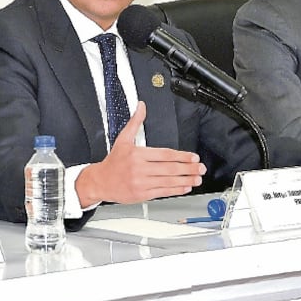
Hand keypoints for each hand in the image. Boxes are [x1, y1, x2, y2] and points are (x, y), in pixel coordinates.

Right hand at [75, 101, 205, 207]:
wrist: (100, 181)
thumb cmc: (113, 162)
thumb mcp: (122, 139)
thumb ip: (135, 122)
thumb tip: (141, 106)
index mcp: (137, 154)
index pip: (164, 155)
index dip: (181, 156)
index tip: (193, 157)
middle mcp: (140, 169)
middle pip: (169, 168)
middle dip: (188, 169)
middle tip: (200, 168)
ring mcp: (141, 183)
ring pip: (168, 181)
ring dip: (185, 180)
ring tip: (197, 179)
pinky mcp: (142, 194)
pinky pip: (162, 192)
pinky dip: (175, 190)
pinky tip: (185, 187)